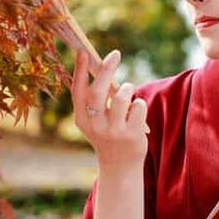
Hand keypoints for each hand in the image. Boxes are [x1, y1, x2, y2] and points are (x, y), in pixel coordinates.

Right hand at [71, 49, 147, 173]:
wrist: (119, 166)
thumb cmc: (108, 134)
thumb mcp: (95, 120)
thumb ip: (96, 99)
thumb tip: (102, 66)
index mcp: (82, 119)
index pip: (78, 91)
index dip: (80, 71)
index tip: (83, 52)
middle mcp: (95, 126)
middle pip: (99, 91)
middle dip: (107, 69)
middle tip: (115, 54)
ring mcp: (114, 131)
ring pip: (123, 97)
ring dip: (127, 88)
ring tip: (127, 93)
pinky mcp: (132, 135)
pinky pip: (139, 106)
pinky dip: (140, 104)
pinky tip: (136, 112)